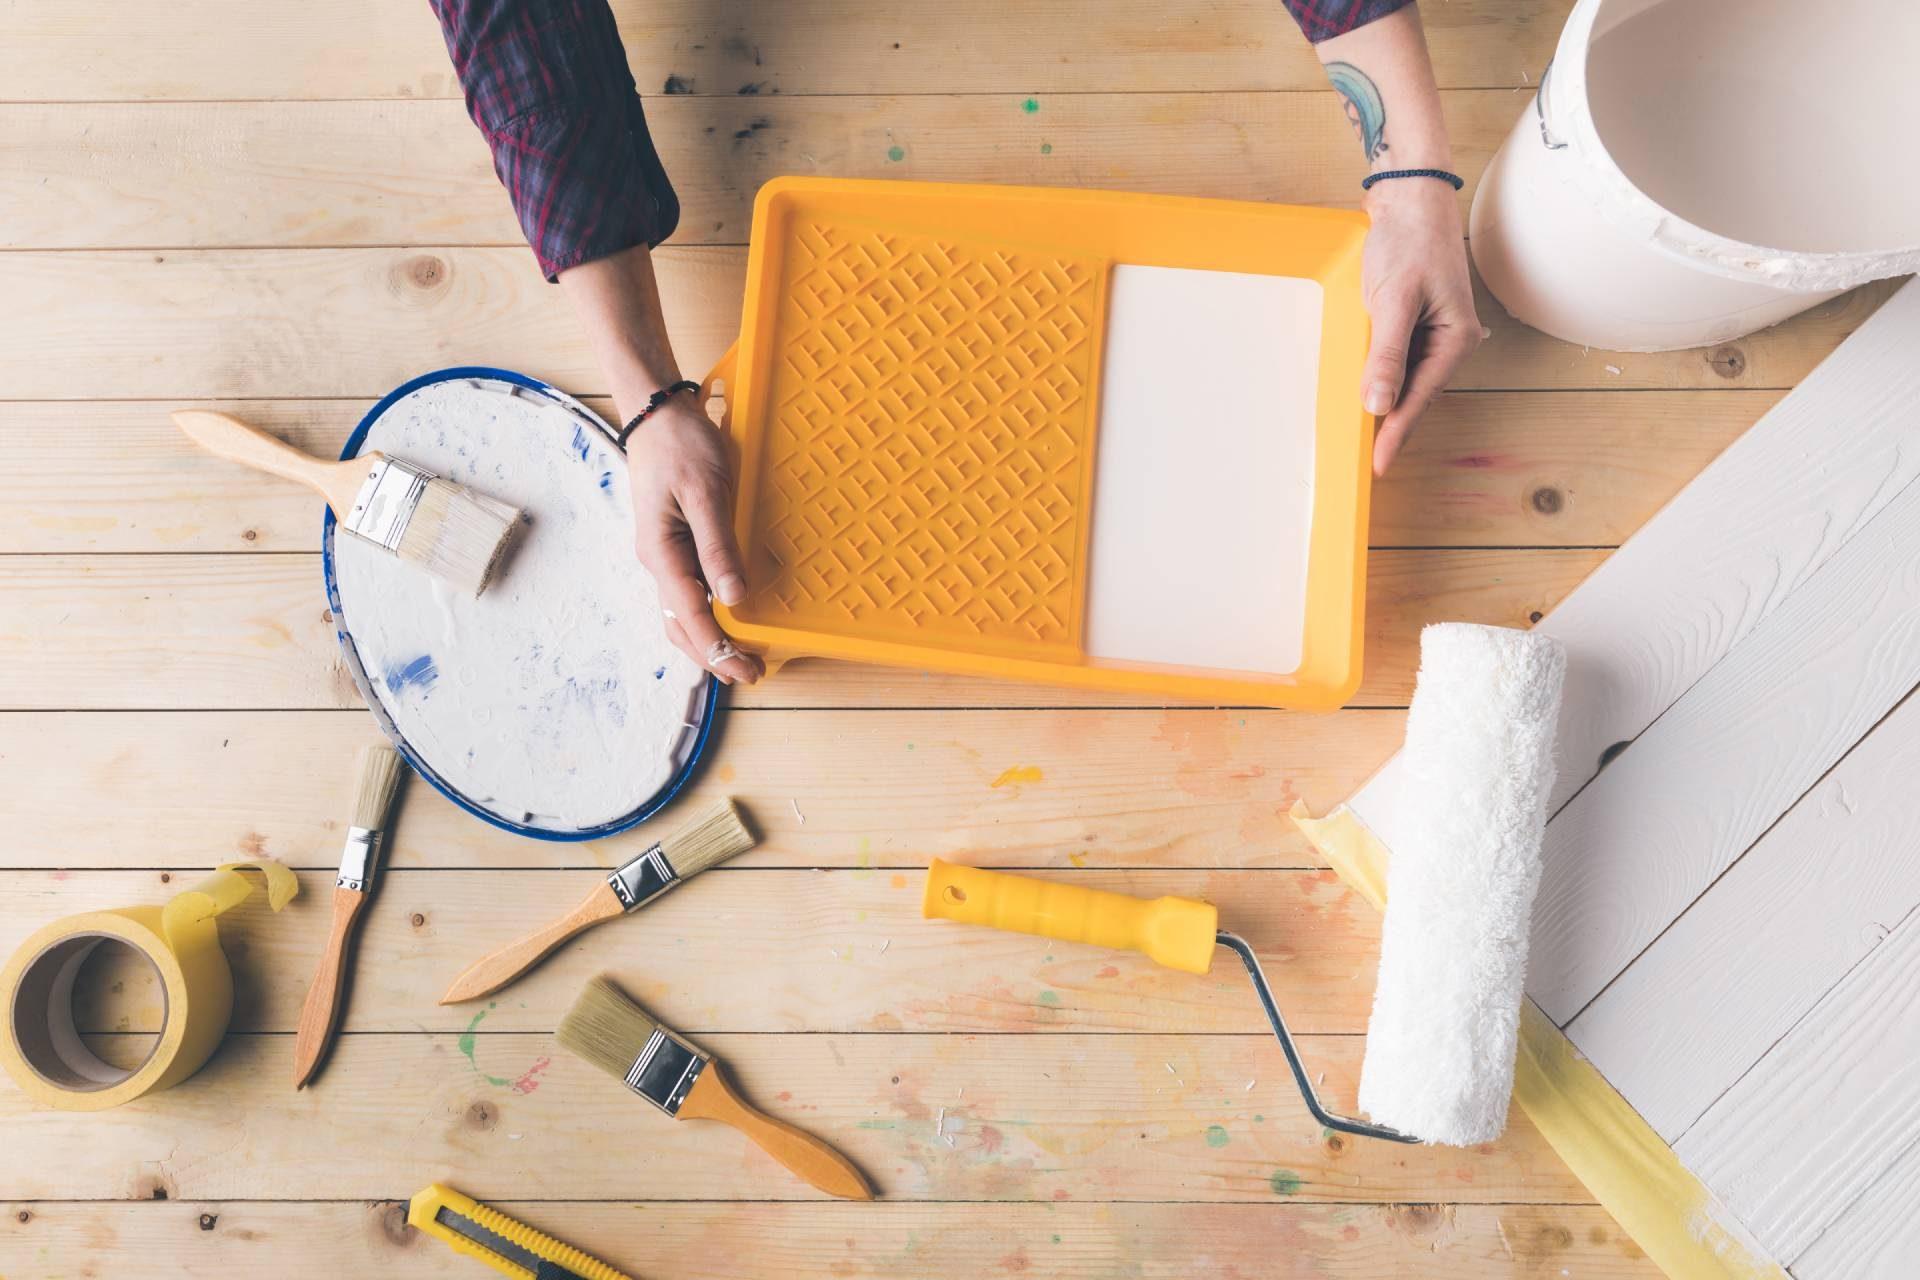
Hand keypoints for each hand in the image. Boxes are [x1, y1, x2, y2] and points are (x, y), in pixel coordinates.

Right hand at [625, 396, 764, 684]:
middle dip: (713, 655)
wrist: (657, 412)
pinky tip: (726, 619)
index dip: (719, 649)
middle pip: (681, 625)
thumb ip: (718, 546)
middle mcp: (658, 560)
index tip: (745, 670)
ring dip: (708, 638)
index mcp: (661, 552)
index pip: (690, 616)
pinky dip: (706, 614)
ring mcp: (665, 553)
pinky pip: (688, 590)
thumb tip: (735, 597)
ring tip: (739, 657)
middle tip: (750, 674)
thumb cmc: (680, 445)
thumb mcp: (705, 493)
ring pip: (682, 612)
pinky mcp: (674, 543)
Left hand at [1358, 177, 1481, 474]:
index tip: (1378, 465)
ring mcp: (1434, 334)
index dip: (1396, 433)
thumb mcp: (1393, 300)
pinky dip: (1382, 378)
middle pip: (1417, 395)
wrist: (1411, 200)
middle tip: (1367, 462)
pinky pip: (1399, 362)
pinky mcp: (1416, 325)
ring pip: (1407, 382)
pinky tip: (1364, 394)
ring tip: (1362, 439)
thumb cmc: (1409, 242)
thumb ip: (1386, 354)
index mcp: (1456, 338)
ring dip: (1386, 405)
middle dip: (1392, 427)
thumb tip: (1378, 403)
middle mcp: (1451, 342)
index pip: (1420, 398)